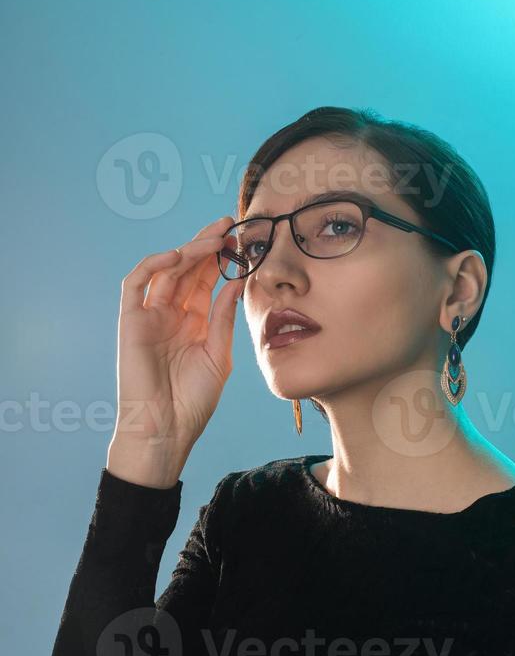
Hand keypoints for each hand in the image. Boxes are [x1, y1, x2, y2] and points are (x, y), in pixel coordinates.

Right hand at [111, 216, 245, 448]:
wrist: (166, 429)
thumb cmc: (193, 401)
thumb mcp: (218, 355)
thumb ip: (223, 318)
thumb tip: (237, 282)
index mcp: (194, 322)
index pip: (206, 280)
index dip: (222, 259)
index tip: (243, 242)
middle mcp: (171, 314)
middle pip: (188, 269)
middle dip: (207, 245)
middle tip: (228, 225)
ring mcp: (150, 316)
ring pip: (166, 270)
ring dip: (188, 250)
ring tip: (213, 237)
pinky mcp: (130, 321)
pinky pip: (135, 284)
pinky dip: (154, 265)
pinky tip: (178, 256)